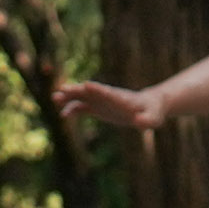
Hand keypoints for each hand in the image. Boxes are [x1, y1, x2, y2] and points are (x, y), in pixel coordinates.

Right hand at [53, 75, 171, 137]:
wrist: (148, 107)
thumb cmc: (153, 112)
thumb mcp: (154, 119)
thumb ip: (147, 120)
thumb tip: (139, 122)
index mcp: (121, 98)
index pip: (108, 92)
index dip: (98, 89)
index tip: (86, 85)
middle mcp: (108, 96)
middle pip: (90, 92)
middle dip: (77, 90)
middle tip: (62, 89)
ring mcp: (101, 101)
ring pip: (82, 97)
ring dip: (69, 98)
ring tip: (54, 98)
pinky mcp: (98, 107)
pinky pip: (82, 108)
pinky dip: (72, 110)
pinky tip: (63, 115)